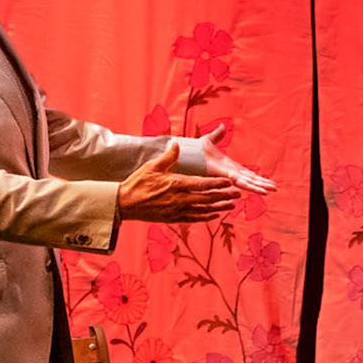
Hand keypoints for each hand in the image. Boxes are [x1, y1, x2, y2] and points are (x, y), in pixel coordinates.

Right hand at [117, 144, 240, 222]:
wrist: (125, 204)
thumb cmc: (137, 183)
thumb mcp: (152, 166)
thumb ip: (168, 156)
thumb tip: (177, 144)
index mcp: (176, 184)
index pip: (202, 184)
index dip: (217, 183)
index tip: (229, 182)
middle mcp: (179, 199)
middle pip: (207, 198)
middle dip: (224, 196)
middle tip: (238, 194)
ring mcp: (177, 210)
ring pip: (203, 210)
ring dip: (219, 208)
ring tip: (232, 206)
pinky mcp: (173, 218)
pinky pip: (194, 218)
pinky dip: (206, 217)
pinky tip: (215, 215)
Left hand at [199, 121, 276, 194]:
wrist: (186, 153)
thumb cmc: (194, 150)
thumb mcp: (209, 140)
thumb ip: (217, 135)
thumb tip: (222, 126)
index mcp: (229, 166)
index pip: (246, 172)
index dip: (256, 177)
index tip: (266, 181)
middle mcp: (230, 172)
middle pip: (250, 179)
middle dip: (262, 184)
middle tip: (275, 188)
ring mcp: (228, 175)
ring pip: (248, 182)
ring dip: (260, 186)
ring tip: (272, 191)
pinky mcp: (226, 176)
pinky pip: (241, 182)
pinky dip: (251, 187)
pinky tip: (261, 191)